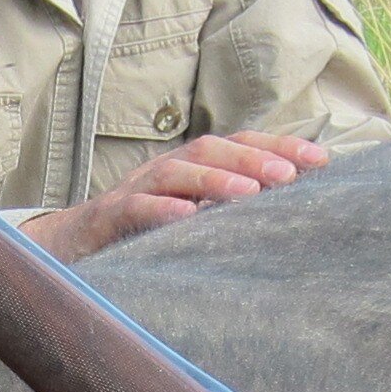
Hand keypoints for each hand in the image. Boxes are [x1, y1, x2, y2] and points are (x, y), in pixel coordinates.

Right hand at [20, 131, 329, 262]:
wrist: (69, 247)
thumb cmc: (141, 233)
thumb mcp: (191, 215)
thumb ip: (230, 208)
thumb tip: (291, 213)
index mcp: (189, 167)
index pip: (238, 144)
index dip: (279, 146)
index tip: (321, 161)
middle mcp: (165, 169)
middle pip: (211, 149)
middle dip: (253, 157)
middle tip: (290, 174)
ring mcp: (135, 191)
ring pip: (175, 173)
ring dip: (214, 179)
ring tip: (248, 191)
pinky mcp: (108, 218)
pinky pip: (135, 209)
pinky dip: (161, 211)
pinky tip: (187, 218)